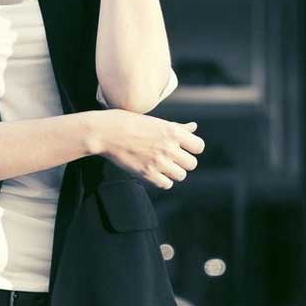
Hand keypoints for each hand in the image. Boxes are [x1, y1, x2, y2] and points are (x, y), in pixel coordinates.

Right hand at [87, 110, 203, 188]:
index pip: (199, 147)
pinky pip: (166, 184)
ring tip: (163, 165)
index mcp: (172, 131)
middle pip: (192, 164)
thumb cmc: (129, 122)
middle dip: (184, 162)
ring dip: (174, 172)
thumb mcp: (156, 121)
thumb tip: (194, 127)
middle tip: (172, 158)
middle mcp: (168, 147)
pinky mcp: (147, 173)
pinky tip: (155, 172)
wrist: (106, 133)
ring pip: (181, 176)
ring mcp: (158, 162)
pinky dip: (163, 180)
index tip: (184, 148)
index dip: (193, 148)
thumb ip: (177, 127)